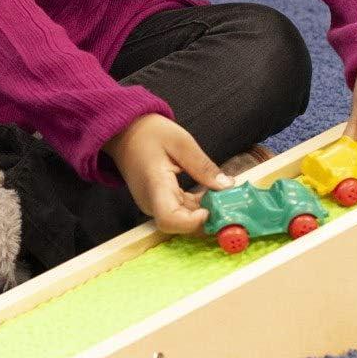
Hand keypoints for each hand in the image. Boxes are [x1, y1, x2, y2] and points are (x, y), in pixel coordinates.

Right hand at [102, 113, 233, 234]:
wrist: (124, 133)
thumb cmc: (148, 133)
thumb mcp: (181, 142)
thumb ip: (203, 166)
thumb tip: (227, 187)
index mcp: (155, 186)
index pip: (170, 220)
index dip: (193, 223)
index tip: (212, 210)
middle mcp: (152, 202)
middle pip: (181, 225)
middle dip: (209, 219)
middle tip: (232, 204)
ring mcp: (154, 205)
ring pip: (184, 221)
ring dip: (207, 213)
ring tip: (226, 197)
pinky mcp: (159, 203)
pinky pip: (182, 213)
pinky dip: (199, 207)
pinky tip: (212, 194)